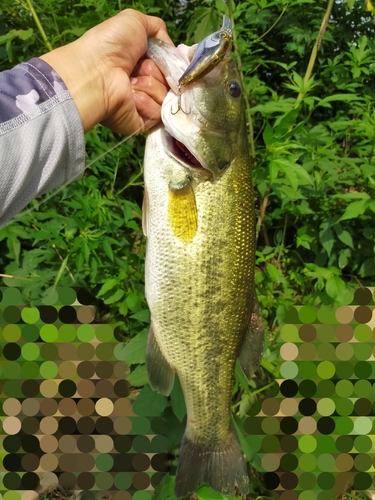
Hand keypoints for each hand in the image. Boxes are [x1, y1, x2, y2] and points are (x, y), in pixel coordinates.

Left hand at [40, 9, 172, 133]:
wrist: (96, 72)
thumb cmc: (112, 45)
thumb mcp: (136, 21)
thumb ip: (158, 29)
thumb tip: (173, 51)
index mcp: (142, 64)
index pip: (170, 67)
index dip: (168, 62)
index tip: (158, 58)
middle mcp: (143, 85)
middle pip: (170, 83)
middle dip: (157, 73)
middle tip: (139, 69)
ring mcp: (143, 106)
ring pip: (166, 98)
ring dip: (150, 86)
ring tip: (130, 83)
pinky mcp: (141, 123)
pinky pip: (158, 114)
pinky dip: (147, 103)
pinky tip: (131, 97)